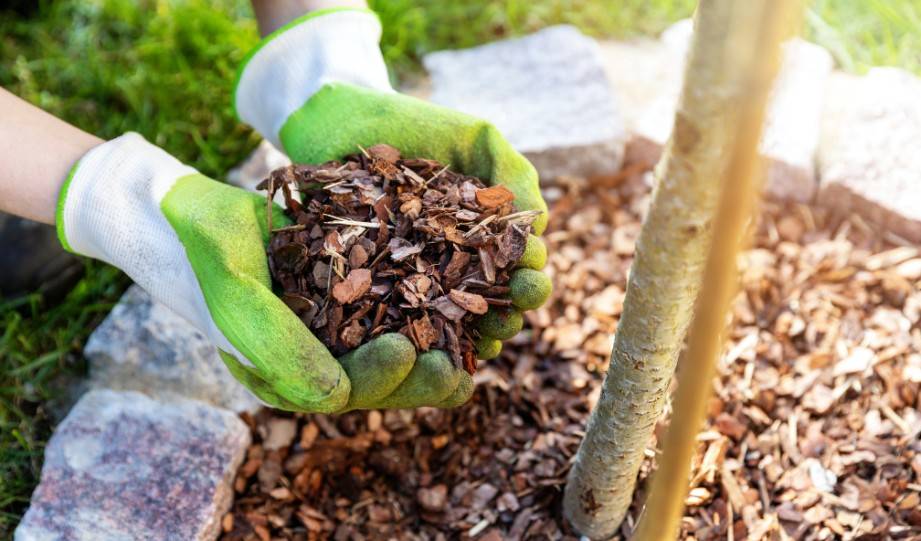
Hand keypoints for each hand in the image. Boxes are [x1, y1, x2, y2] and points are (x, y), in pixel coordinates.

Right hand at [57, 134, 472, 411]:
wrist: (199, 214)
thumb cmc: (211, 253)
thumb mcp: (238, 296)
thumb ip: (279, 347)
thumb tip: (337, 399)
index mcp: (285, 375)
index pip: (341, 391)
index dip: (379, 377)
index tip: (406, 349)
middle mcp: (314, 359)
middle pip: (378, 380)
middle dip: (420, 379)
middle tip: (458, 369)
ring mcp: (334, 329)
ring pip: (392, 350)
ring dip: (433, 351)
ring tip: (475, 347)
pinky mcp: (350, 297)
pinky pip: (393, 311)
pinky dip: (427, 310)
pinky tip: (462, 300)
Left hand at [235, 8, 551, 365]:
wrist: (340, 119)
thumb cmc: (413, 125)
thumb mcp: (475, 137)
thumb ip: (513, 172)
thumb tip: (538, 225)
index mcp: (485, 233)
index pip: (519, 266)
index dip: (529, 278)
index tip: (528, 277)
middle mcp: (455, 262)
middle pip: (491, 302)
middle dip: (508, 314)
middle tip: (509, 316)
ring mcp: (415, 277)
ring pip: (453, 321)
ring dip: (473, 338)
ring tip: (482, 343)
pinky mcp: (373, 287)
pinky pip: (399, 321)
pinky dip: (420, 339)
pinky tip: (433, 350)